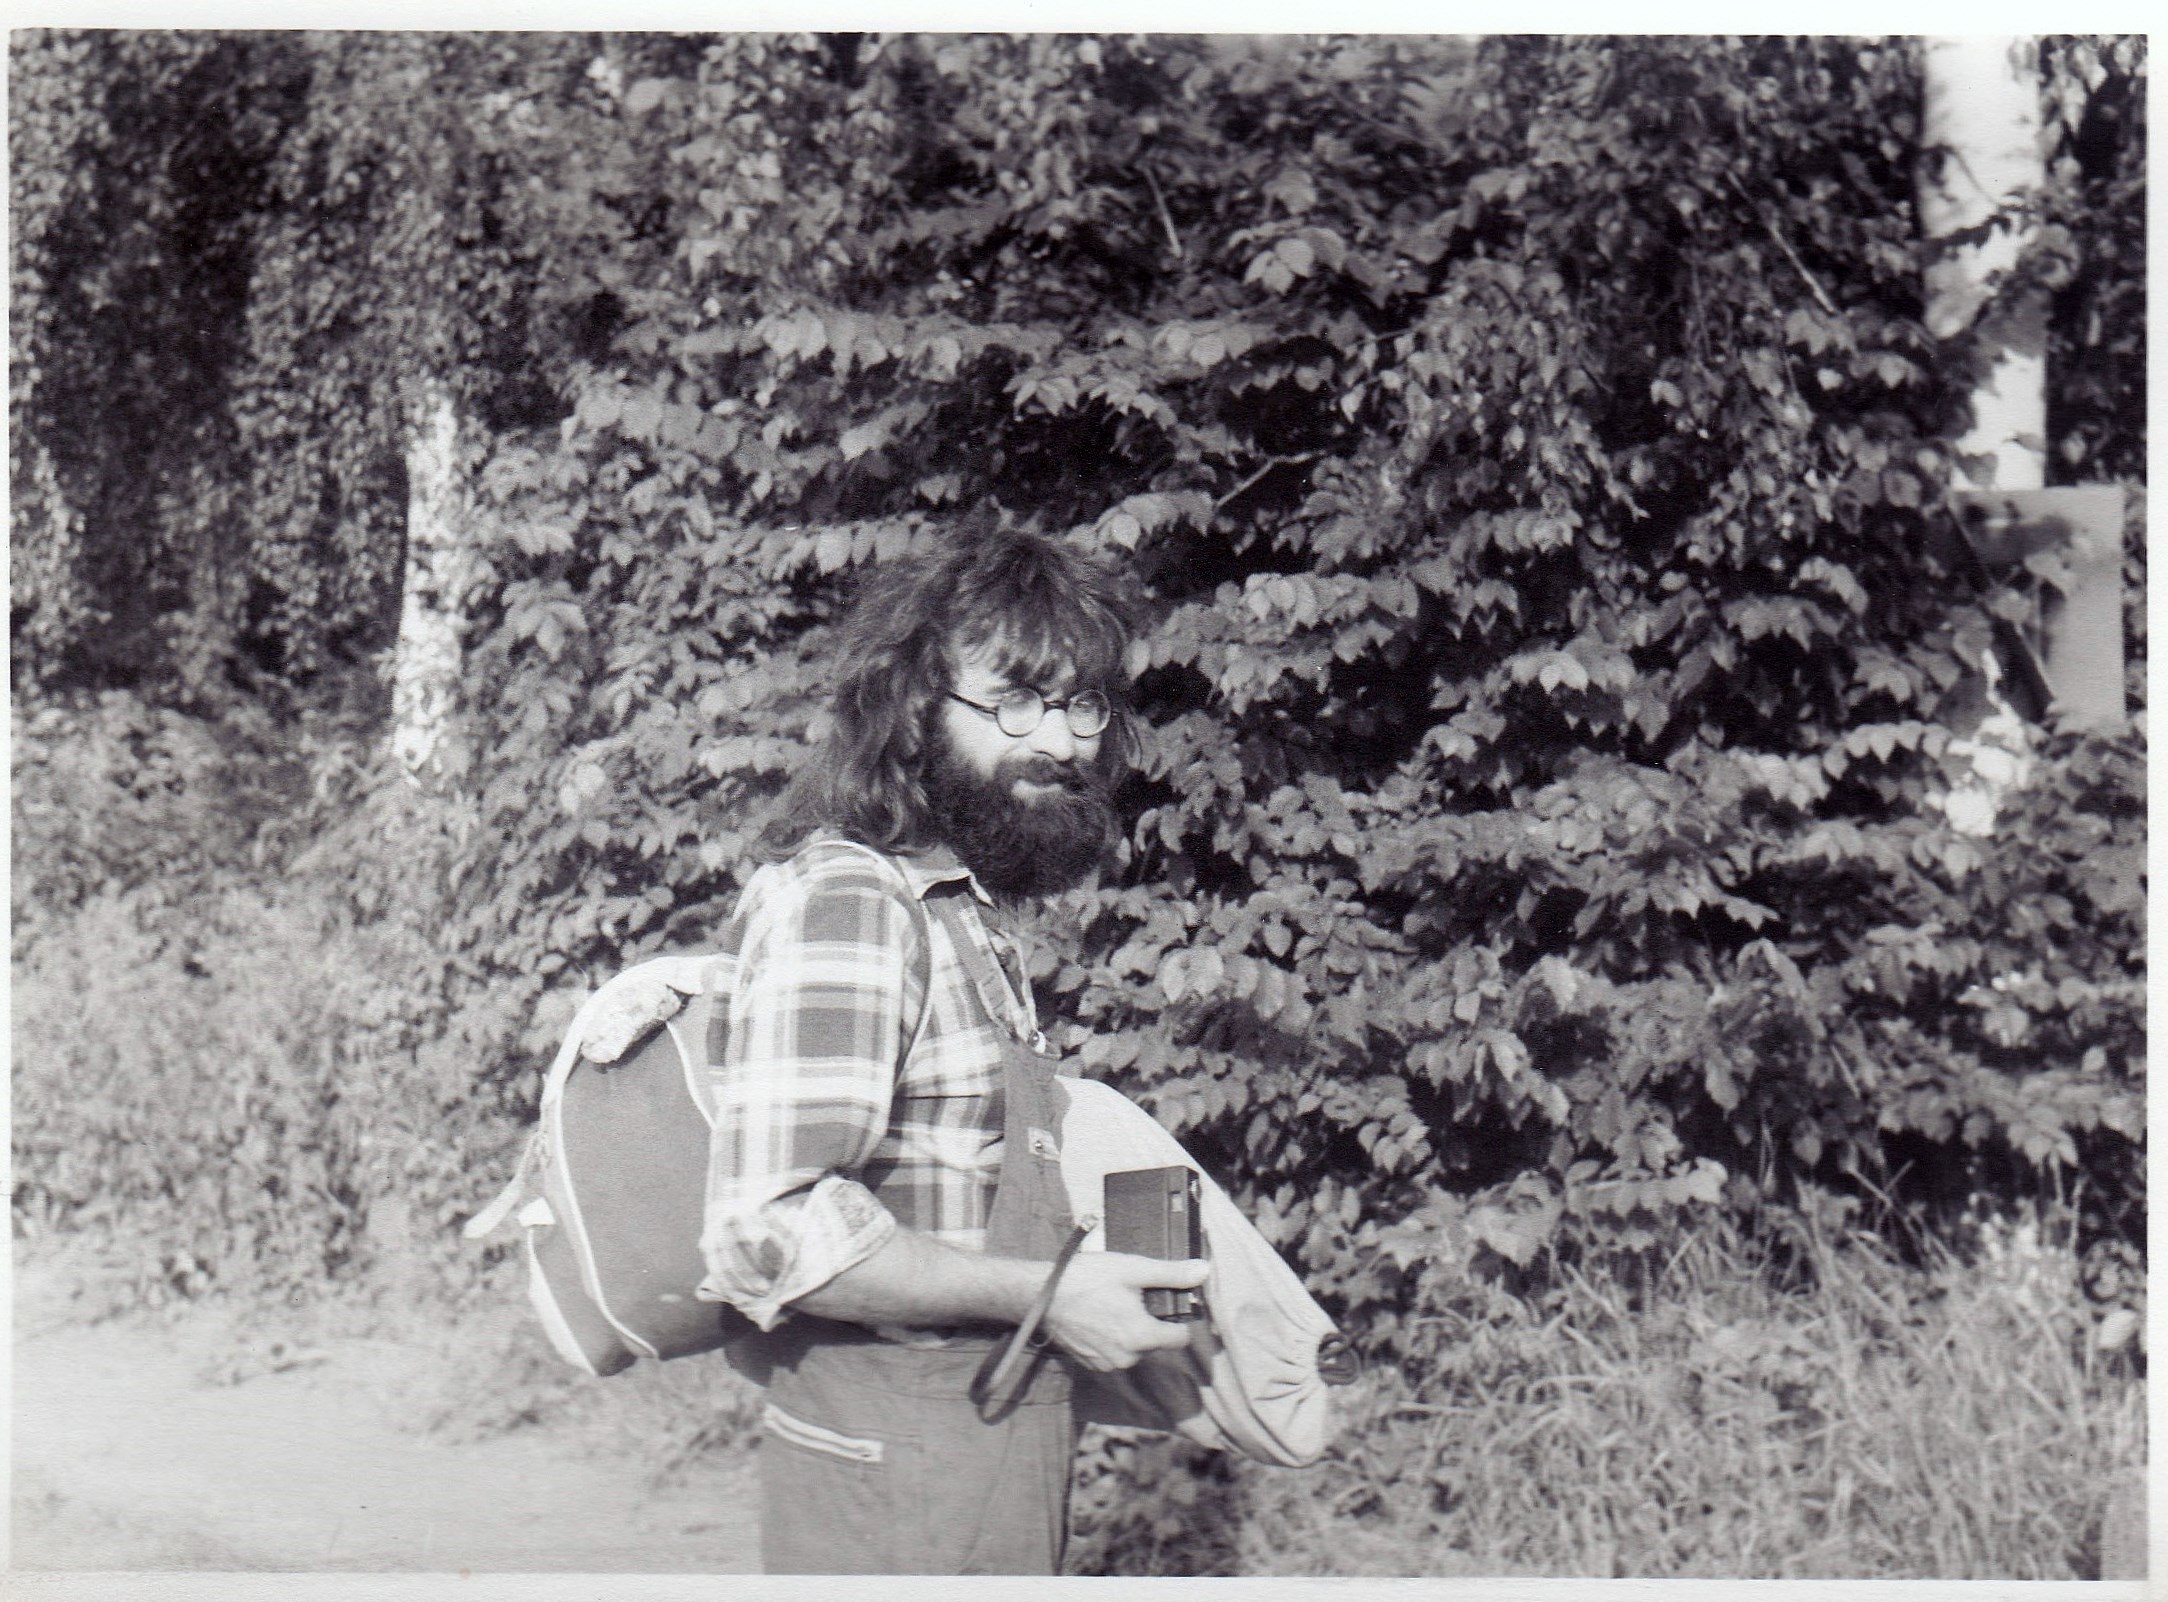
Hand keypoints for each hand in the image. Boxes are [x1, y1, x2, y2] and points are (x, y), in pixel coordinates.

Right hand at [1041, 1252, 1209, 1371]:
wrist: (1041, 1294)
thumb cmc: (1086, 1279)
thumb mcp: (1132, 1269)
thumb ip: (1171, 1274)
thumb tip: (1203, 1271)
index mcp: (1141, 1337)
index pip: (1180, 1339)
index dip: (1178, 1319)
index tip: (1166, 1303)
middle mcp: (1127, 1359)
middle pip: (1155, 1342)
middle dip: (1150, 1322)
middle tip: (1131, 1297)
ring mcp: (1106, 1365)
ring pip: (1134, 1349)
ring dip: (1130, 1332)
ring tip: (1112, 1306)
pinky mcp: (1090, 1365)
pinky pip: (1114, 1354)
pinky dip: (1111, 1340)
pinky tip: (1098, 1319)